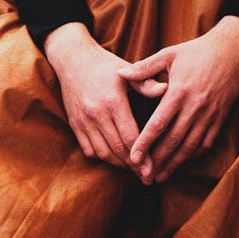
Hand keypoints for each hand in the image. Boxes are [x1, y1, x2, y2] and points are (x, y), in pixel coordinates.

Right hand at [43, 23, 141, 170]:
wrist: (73, 59)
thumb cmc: (105, 65)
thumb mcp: (127, 70)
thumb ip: (146, 83)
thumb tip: (166, 90)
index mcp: (113, 101)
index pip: (130, 136)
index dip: (142, 156)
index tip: (152, 169)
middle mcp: (96, 113)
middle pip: (117, 149)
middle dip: (134, 166)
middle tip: (147, 178)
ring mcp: (83, 121)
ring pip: (102, 153)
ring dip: (119, 164)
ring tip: (133, 170)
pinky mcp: (74, 124)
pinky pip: (88, 149)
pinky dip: (103, 158)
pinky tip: (115, 159)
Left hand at [118, 17, 238, 184]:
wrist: (230, 51)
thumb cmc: (196, 52)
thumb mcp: (168, 54)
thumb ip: (144, 68)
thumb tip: (119, 74)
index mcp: (178, 92)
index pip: (158, 124)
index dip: (145, 143)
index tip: (133, 158)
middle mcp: (194, 106)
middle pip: (173, 140)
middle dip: (157, 161)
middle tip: (144, 176)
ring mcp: (209, 115)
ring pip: (189, 146)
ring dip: (174, 163)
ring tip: (160, 177)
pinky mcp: (220, 118)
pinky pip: (206, 143)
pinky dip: (193, 155)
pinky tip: (181, 162)